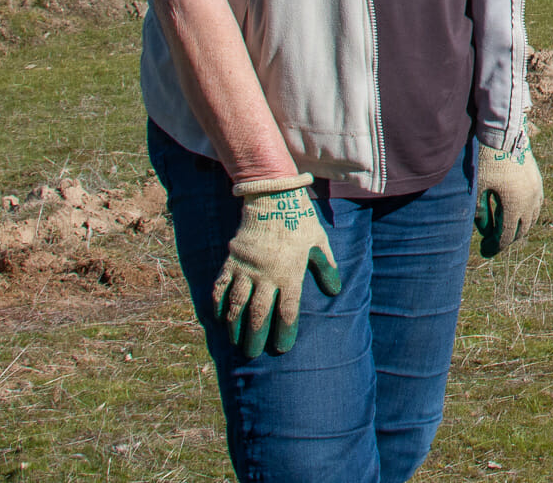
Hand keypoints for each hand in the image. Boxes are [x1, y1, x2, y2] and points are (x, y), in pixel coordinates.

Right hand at [213, 175, 341, 357]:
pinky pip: (220, 287)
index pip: (287, 309)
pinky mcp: (231, 261)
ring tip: (236, 343)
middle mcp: (266, 274)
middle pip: (259, 313)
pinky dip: (218, 304)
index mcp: (289, 272)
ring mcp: (246, 268)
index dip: (284, 331)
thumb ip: (326, 267)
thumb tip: (334, 291)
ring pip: (237, 304)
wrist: (272, 199)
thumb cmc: (299, 222)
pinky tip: (219, 319)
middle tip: (254, 354)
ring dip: (235, 326)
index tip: (282, 348)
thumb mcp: (319, 243)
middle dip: (256, 336)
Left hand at [476, 130, 544, 257]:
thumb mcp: (478, 188)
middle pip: (522, 230)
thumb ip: (480, 213)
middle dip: (506, 239)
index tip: (484, 251)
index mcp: (514, 204)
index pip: (507, 236)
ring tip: (503, 228)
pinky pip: (537, 204)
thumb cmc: (487, 161)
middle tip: (491, 242)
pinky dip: (527, 213)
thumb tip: (484, 231)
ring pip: (532, 217)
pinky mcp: (537, 180)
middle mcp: (530, 199)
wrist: (503, 135)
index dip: (495, 246)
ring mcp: (537, 189)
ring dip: (519, 226)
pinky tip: (516, 212)